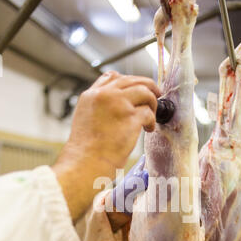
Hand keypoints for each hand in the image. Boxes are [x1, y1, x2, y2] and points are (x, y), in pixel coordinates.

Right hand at [52, 71, 159, 221]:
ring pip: (144, 92)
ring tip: (151, 117)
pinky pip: (148, 112)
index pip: (112, 77)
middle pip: (132, 80)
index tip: (137, 90)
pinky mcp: (131, 117)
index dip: (128, 82)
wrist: (85, 163)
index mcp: (91, 95)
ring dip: (152, 103)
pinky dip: (152, 121)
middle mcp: (104, 95)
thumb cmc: (85, 150)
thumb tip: (118, 106)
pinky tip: (147, 129)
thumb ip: (99, 108)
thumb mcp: (85, 119)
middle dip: (147, 87)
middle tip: (156, 96)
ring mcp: (118, 104)